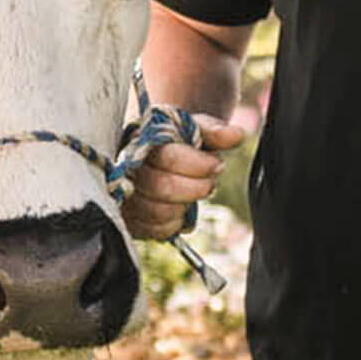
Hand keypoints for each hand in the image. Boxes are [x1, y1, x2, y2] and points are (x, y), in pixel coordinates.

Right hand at [120, 115, 246, 239]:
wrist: (157, 153)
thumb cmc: (175, 141)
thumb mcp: (194, 129)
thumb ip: (214, 131)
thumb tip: (236, 135)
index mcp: (140, 139)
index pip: (168, 157)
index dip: (198, 165)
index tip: (217, 164)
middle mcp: (125, 168)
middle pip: (161, 187)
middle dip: (195, 187)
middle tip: (210, 182)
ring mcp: (124, 196)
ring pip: (157, 212)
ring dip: (185, 205)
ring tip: (194, 194)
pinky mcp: (129, 219)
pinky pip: (154, 231)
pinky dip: (174, 223)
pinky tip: (180, 208)